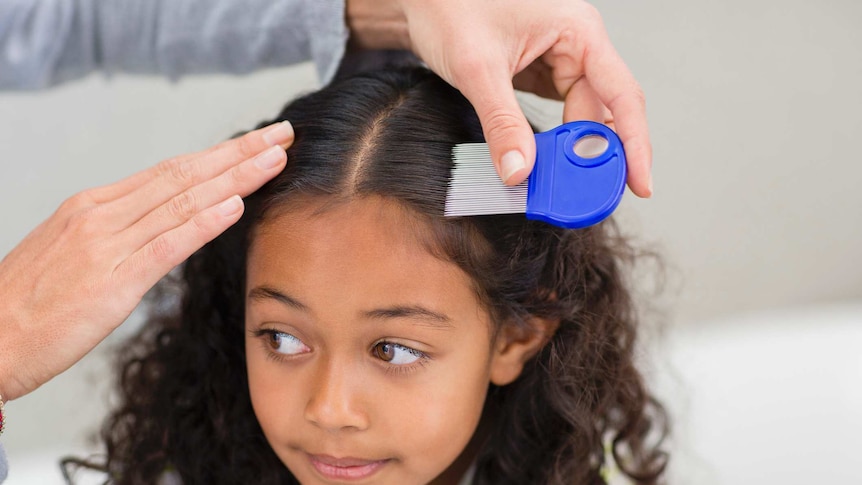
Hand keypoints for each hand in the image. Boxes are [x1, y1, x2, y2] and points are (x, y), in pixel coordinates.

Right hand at [0, 122, 293, 400]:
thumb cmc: (28, 302)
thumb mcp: (73, 252)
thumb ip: (117, 233)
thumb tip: (161, 222)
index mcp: (94, 205)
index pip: (170, 170)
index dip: (219, 154)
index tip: (255, 143)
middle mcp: (103, 214)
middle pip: (184, 174)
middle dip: (238, 154)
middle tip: (281, 136)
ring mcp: (108, 244)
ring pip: (183, 201)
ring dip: (235, 179)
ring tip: (273, 162)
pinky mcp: (112, 281)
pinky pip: (166, 245)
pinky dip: (203, 223)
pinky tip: (235, 207)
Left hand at [347, 0, 651, 195]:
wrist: (421, 0)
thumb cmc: (451, 8)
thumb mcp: (477, 69)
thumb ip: (501, 123)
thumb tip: (520, 172)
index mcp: (578, 32)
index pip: (621, 95)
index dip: (634, 144)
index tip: (639, 184)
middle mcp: (578, 46)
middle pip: (602, 112)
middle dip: (593, 157)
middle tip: (583, 198)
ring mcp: (561, 61)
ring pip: (580, 118)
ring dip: (571, 152)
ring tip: (559, 186)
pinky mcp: (541, 75)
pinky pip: (558, 115)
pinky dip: (553, 143)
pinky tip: (544, 164)